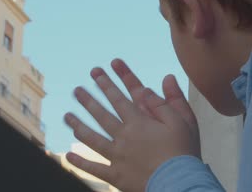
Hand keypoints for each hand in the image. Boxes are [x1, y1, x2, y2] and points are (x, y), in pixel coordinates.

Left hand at [64, 60, 199, 191]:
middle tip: (76, 90)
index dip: (107, 83)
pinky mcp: (116, 176)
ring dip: (78, 125)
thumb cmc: (183, 152)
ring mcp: (117, 157)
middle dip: (88, 100)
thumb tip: (163, 79)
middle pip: (101, 115)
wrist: (179, 184)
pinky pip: (95, 168)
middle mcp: (124, 137)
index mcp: (139, 122)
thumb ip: (169, 100)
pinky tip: (68, 155)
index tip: (97, 72)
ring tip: (67, 116)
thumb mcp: (183, 121)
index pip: (119, 98)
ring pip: (92, 138)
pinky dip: (80, 163)